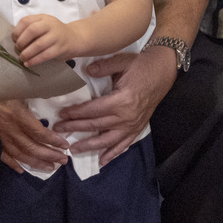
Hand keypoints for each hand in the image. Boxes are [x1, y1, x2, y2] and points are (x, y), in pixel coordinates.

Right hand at [0, 100, 69, 173]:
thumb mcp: (19, 87)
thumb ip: (34, 94)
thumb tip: (51, 96)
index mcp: (17, 115)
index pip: (39, 133)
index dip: (53, 141)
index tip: (65, 145)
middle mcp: (9, 129)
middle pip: (32, 147)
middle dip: (49, 155)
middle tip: (63, 160)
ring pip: (20, 154)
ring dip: (36, 163)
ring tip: (50, 167)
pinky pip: (3, 155)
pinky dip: (14, 164)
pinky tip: (23, 170)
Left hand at [12, 13, 79, 65]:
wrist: (74, 38)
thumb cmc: (54, 32)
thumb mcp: (44, 24)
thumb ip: (31, 27)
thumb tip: (15, 40)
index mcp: (43, 18)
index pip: (26, 21)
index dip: (17, 31)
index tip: (14, 39)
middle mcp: (50, 25)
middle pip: (32, 30)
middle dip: (21, 41)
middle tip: (18, 49)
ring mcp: (56, 37)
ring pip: (38, 45)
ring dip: (27, 53)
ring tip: (22, 58)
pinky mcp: (60, 49)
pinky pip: (45, 55)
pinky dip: (34, 60)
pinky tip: (28, 63)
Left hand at [57, 47, 174, 165]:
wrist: (163, 71)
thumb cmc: (142, 65)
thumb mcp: (121, 61)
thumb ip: (103, 67)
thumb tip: (85, 71)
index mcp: (121, 100)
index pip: (93, 110)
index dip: (76, 113)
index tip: (61, 115)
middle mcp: (127, 116)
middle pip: (96, 126)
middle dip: (75, 128)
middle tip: (58, 130)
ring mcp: (133, 125)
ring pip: (107, 140)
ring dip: (89, 146)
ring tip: (74, 149)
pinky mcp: (138, 128)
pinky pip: (124, 144)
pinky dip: (113, 154)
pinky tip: (102, 161)